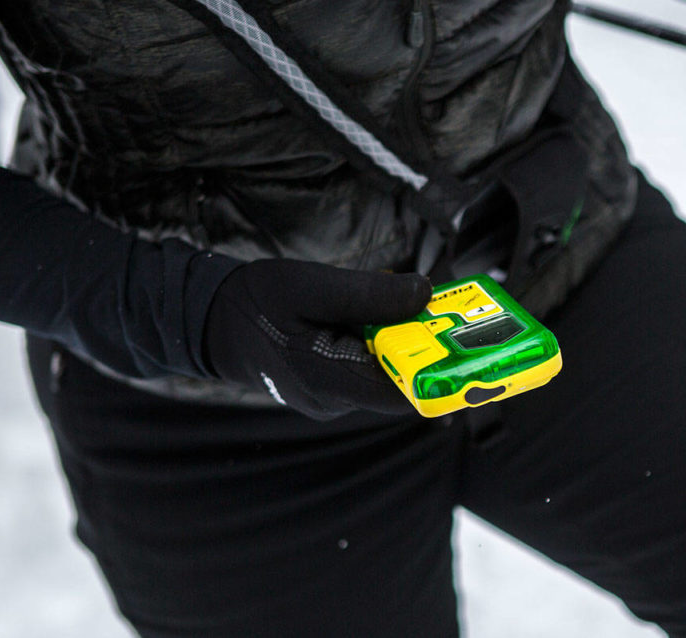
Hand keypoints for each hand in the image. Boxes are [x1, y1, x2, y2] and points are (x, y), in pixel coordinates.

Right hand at [203, 259, 430, 418]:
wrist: (215, 322)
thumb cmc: (258, 302)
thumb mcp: (312, 286)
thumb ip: (369, 294)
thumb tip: (426, 294)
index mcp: (327, 379)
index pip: (402, 395)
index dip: (441, 374)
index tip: (470, 345)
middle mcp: (334, 401)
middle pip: (401, 383)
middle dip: (427, 346)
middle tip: (450, 308)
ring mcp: (333, 399)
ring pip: (386, 373)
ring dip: (402, 340)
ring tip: (402, 299)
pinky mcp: (332, 388)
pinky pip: (369, 369)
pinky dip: (381, 342)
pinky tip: (372, 313)